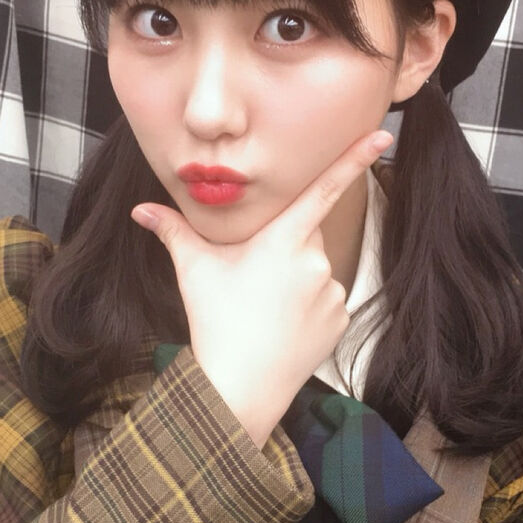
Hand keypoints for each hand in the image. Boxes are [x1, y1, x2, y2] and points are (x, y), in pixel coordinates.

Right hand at [131, 129, 392, 445]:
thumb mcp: (193, 270)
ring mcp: (332, 292)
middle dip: (283, 247)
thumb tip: (140, 210)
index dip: (354, 159)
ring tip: (264, 309)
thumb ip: (172, 231)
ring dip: (295, 280)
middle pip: (305, 236)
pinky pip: (326, 301)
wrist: (240, 388)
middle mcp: (316, 261)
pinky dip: (308, 308)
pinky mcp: (340, 320)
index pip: (324, 188)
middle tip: (252, 277)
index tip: (382, 135)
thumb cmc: (215, 323)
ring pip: (315, 271)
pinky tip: (283, 327)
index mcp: (283, 239)